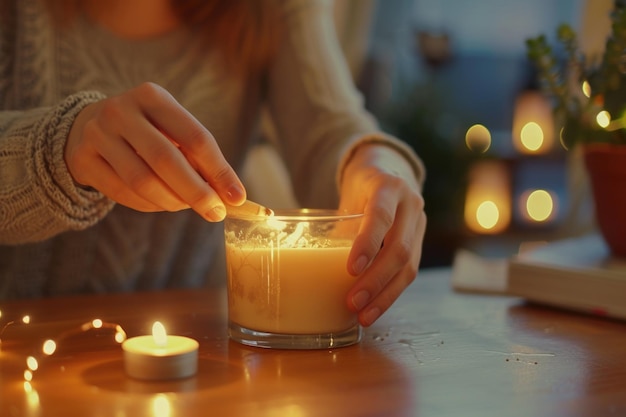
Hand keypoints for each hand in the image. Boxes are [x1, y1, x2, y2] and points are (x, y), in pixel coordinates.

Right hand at [65, 82, 244, 220]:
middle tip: (216, 212)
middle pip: (167, 160)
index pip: (195, 138)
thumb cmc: (146, 131)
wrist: (88, 126)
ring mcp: (97, 134)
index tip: (237, 197)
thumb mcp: (171, 130)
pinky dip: (149, 205)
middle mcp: (121, 111)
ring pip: (142, 181)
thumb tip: (229, 194)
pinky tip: (162, 203)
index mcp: (153, 97)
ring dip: (172, 201)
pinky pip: (123, 193)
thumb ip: (198, 157)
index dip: (219, 171)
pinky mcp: (83, 159)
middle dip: (197, 192)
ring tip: (187, 206)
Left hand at [339, 143, 425, 326]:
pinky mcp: (421, 242)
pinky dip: (390, 292)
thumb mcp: (348, 199)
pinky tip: (374, 307)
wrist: (389, 174)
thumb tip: (311, 268)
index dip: (367, 243)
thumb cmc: (361, 189)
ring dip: (385, 295)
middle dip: (376, 280)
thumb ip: (339, 228)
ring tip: (364, 315)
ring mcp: (420, 224)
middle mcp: (411, 204)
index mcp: (388, 187)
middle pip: (400, 248)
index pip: (381, 216)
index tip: (351, 269)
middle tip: (353, 302)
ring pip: (410, 266)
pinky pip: (409, 272)